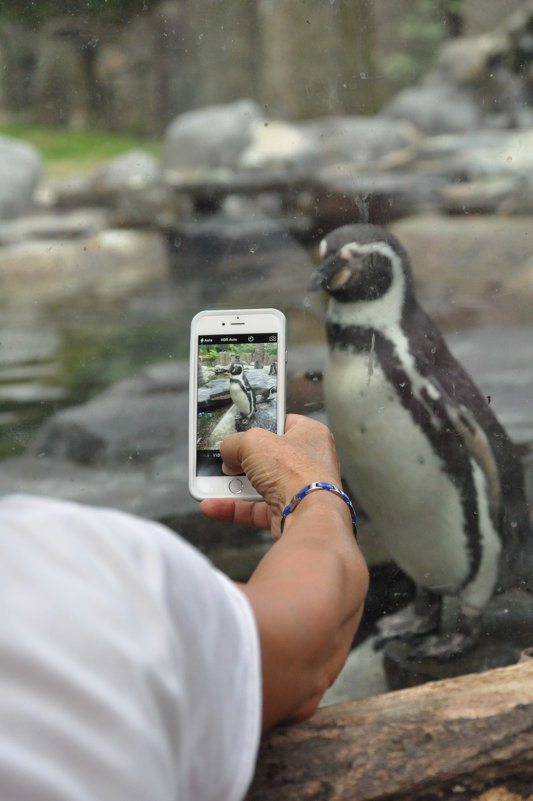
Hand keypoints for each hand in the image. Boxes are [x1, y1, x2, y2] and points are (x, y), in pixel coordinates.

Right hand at [200, 414, 342, 538]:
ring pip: (259, 484)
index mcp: (311, 435)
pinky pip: (255, 508)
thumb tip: (227, 452)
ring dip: (234, 485)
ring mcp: (298, 490)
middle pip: (267, 457)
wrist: (308, 515)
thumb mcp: (253, 442)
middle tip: (225, 459)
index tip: (243, 430)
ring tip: (212, 483)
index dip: (262, 425)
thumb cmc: (297, 473)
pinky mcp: (287, 513)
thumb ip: (234, 443)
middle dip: (243, 460)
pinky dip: (234, 508)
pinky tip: (213, 505)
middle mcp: (307, 462)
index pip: (283, 424)